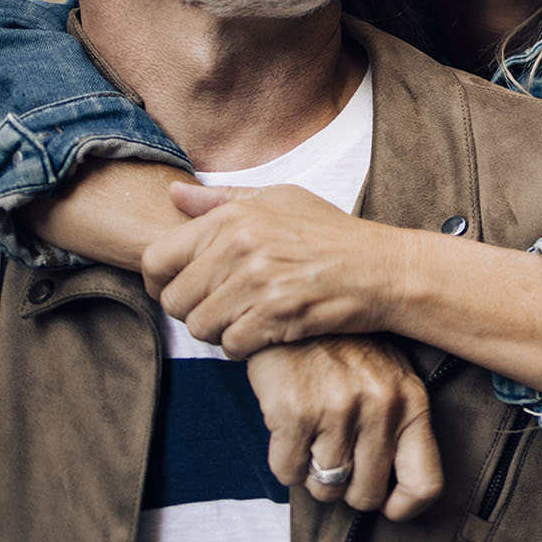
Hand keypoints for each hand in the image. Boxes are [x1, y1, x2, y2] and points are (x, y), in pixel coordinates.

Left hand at [143, 182, 411, 357]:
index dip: (159, 282)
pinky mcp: (276, 314)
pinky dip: (244, 347)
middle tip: (222, 309)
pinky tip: (265, 332)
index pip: (158, 258)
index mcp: (233, 217)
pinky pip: (231, 345)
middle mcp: (240, 246)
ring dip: (219, 331)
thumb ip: (222, 200)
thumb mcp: (280, 199)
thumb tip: (173, 195)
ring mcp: (257, 281)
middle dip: (193, 312)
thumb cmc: (332, 234)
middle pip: (175, 300)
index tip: (177, 291)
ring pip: (200, 327)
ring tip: (246, 319)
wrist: (383, 269)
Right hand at [245, 336, 442, 520]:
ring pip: (325, 488)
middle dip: (347, 487)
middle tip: (336, 457)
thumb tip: (399, 494)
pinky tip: (290, 431)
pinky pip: (288, 473)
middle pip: (365, 495)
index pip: (425, 484)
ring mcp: (337, 410)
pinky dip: (285, 462)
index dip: (404, 507)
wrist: (295, 303)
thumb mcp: (390, 376)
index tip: (387, 504)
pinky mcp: (294, 412)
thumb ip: (401, 426)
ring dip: (313, 472)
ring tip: (312, 437)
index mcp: (411, 402)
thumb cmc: (346, 347)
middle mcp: (380, 407)